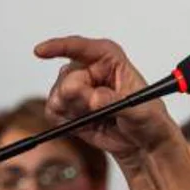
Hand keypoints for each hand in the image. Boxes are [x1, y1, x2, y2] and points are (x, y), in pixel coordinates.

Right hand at [35, 36, 180, 162]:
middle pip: (66, 78)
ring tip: (97, 117)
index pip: (81, 47)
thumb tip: (94, 98)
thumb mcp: (138, 110)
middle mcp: (90, 70)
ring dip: (73, 111)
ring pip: (57, 95)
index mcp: (110, 59)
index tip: (40, 51)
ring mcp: (77, 88)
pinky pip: (53, 111)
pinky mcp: (69, 108)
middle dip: (77, 97)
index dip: (59, 46)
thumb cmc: (148, 118)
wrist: (143, 142)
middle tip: (94, 107)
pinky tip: (87, 124)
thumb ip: (114, 102)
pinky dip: (66, 122)